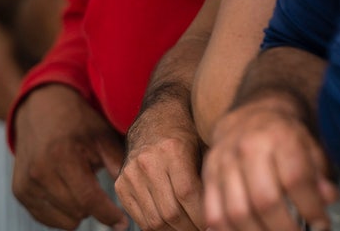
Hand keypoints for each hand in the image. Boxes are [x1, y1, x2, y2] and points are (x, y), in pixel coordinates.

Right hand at [12, 85, 129, 229]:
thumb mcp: (102, 137)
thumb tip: (133, 193)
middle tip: (103, 194)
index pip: (88, 199)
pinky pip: (47, 219)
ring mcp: (26, 183)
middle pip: (78, 211)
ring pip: (64, 220)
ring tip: (81, 186)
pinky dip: (62, 212)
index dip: (109, 214)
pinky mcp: (19, 191)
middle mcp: (39, 172)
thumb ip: (118, 165)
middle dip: (96, 209)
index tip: (123, 222)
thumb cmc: (76, 122)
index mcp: (62, 156)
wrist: (40, 108)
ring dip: (79, 211)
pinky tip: (67, 192)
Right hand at [116, 101, 204, 230]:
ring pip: (155, 220)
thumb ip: (209, 180)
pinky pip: (140, 219)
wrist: (156, 119)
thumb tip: (219, 214)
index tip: (214, 224)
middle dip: (191, 228)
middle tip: (204, 230)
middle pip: (171, 212)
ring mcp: (130, 174)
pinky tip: (173, 224)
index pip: (188, 194)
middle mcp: (147, 161)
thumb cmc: (187, 135)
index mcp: (171, 149)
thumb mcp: (204, 148)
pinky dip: (158, 227)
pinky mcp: (120, 184)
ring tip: (190, 228)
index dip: (203, 216)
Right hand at [203, 97, 336, 230]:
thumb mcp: (309, 146)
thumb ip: (319, 174)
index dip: (311, 207)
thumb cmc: (282, 136)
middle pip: (265, 200)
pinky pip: (213, 213)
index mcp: (278, 136)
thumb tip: (327, 198)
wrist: (249, 116)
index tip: (321, 222)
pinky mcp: (208, 175)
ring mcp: (222, 163)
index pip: (295, 179)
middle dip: (286, 228)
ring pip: (237, 212)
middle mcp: (247, 147)